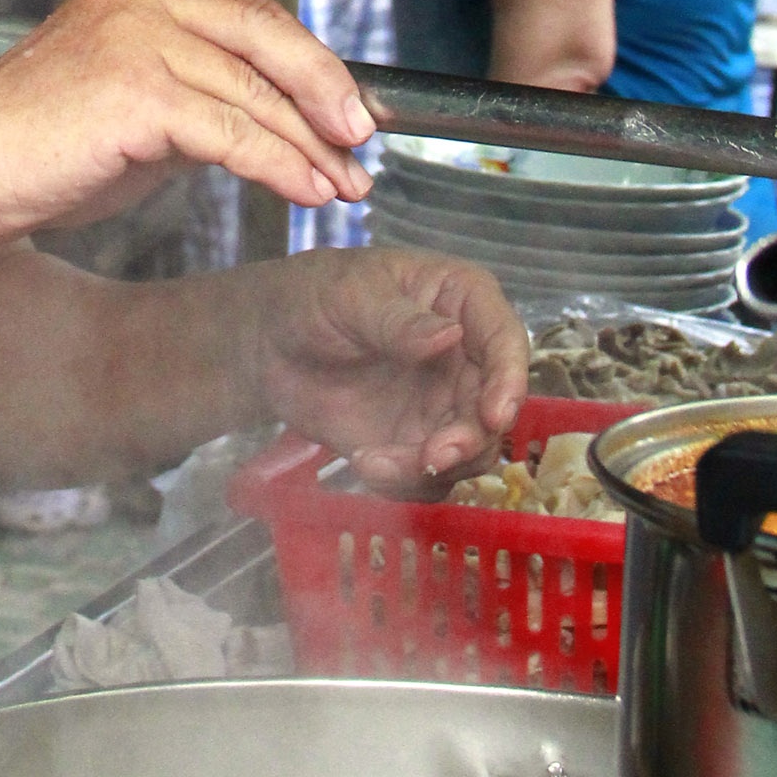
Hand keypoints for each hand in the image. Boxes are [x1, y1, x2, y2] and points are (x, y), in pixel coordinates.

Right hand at [0, 0, 374, 244]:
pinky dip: (279, 163)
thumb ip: (187, 104)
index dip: (306, 59)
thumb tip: (261, 133)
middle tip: (364, 138)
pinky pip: (231, 129)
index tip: (344, 105)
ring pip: (254, 88)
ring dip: (310, 143)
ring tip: (344, 185)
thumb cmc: (27, 149)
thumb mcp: (123, 113)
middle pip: (264, 34)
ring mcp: (137, 38)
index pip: (245, 16)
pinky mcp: (135, 90)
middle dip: (326, 87)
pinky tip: (306, 190)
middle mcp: (140, 0)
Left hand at [246, 245, 528, 488]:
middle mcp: (463, 357)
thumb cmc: (313, 295)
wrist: (266, 344)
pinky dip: (405, 481)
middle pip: (495, 407)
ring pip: (469, 451)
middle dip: (470, 438)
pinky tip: (364, 463)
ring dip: (434, 467)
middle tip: (433, 456)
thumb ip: (397, 320)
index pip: (505, 339)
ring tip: (378, 462)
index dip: (510, 379)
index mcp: (460, 301)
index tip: (495, 416)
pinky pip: (430, 476)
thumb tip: (450, 336)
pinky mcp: (413, 443)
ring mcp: (441, 404)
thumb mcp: (350, 295)